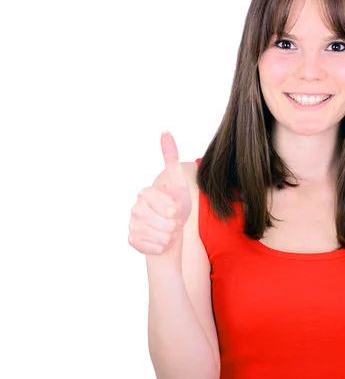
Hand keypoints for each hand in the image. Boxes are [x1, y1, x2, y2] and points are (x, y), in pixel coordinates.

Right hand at [128, 131, 191, 255]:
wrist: (170, 232)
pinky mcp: (131, 241)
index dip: (175, 210)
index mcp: (144, 193)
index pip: (166, 206)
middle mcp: (134, 208)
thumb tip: (165, 131)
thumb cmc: (176, 205)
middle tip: (172, 221)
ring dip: (170, 236)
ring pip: (160, 236)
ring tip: (167, 231)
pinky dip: (162, 247)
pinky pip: (154, 248)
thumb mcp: (178, 182)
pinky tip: (160, 242)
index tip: (175, 210)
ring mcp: (131, 225)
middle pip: (165, 223)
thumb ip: (171, 158)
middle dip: (174, 225)